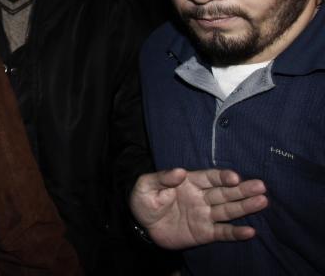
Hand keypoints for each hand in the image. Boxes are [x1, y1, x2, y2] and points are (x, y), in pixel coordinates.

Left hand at [130, 168, 267, 249]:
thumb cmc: (144, 200)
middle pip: (225, 192)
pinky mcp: (205, 233)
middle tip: (261, 186)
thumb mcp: (146, 185)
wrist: (142, 226)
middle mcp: (202, 197)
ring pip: (228, 210)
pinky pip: (223, 232)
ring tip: (263, 201)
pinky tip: (251, 231)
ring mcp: (205, 215)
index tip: (235, 177)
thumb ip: (162, 178)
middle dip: (243, 189)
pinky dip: (236, 232)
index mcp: (190, 182)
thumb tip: (180, 171)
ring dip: (246, 207)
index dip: (223, 177)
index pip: (210, 177)